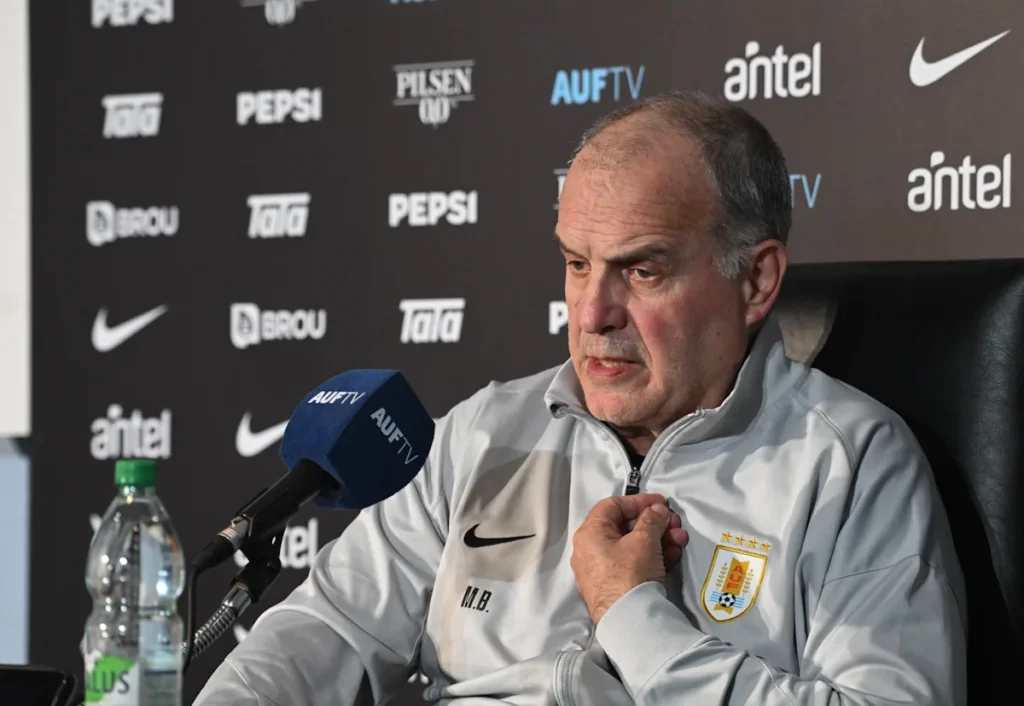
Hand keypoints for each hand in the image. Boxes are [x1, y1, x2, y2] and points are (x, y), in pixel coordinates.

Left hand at [570, 493, 688, 624]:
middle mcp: (590, 550)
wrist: (629, 621)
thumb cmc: (630, 573)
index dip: (639, 501)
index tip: (661, 504)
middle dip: (654, 524)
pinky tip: (673, 556)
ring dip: (658, 540)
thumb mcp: (644, 540)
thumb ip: (652, 519)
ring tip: (680, 540)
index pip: (612, 506)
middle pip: (625, 527)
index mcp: (590, 533)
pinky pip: (633, 564)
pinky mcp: (614, 587)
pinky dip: (652, 557)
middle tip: (675, 524)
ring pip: (632, 547)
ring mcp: (601, 570)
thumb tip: (657, 510)